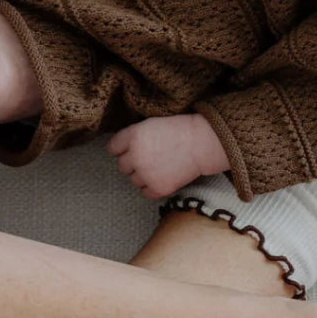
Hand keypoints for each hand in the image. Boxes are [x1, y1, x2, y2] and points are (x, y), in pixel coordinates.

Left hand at [107, 114, 228, 198]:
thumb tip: (123, 149)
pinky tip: (164, 177)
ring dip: (143, 176)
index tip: (131, 149)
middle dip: (133, 163)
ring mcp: (146, 174)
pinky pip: (145, 193)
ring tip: (161, 167)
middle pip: (122, 166)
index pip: (113, 148)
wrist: (203, 144)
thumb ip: (134, 136)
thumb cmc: (181, 130)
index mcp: (133, 136)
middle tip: (150, 158)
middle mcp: (135, 156)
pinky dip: (152, 188)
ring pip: (134, 180)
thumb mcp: (152, 124)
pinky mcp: (157, 187)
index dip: (122, 148)